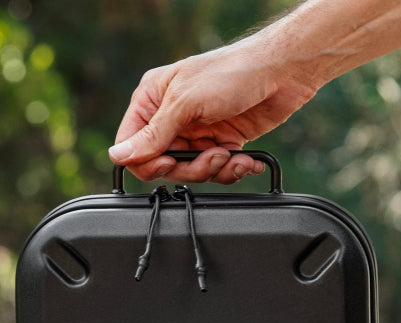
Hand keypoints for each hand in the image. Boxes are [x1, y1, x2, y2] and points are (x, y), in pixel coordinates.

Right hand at [109, 39, 317, 183]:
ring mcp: (197, 132)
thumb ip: (152, 134)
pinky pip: (216, 171)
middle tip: (209, 156)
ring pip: (191, 172)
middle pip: (163, 165)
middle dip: (189, 168)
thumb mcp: (185, 103)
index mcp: (152, 100)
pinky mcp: (221, 142)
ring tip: (230, 154)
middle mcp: (171, 117)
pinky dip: (232, 170)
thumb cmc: (232, 73)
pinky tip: (245, 160)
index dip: (147, 162)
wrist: (282, 72)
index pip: (131, 145)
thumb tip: (118, 155)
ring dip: (213, 169)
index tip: (168, 162)